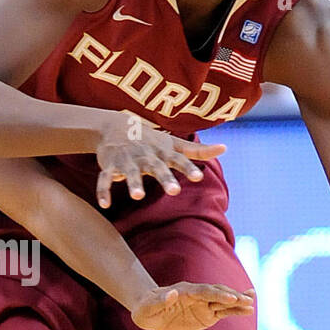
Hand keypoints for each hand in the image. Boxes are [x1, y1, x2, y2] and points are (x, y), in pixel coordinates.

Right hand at [96, 112, 224, 208]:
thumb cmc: (149, 139)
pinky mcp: (110, 166)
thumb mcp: (173, 144)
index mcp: (163, 152)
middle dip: (164, 178)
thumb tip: (225, 149)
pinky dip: (103, 191)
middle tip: (173, 192)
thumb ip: (197, 150)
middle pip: (157, 167)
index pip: (178, 160)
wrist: (114, 125)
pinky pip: (105, 179)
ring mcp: (128, 161)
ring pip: (131, 172)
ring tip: (137, 196)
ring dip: (134, 183)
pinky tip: (104, 205)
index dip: (188, 168)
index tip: (198, 178)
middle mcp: (147, 156)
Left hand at [130, 283, 254, 329]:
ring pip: (223, 301)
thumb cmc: (145, 310)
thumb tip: (172, 293)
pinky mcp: (207, 314)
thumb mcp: (147, 308)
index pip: (203, 291)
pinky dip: (236, 310)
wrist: (150, 313)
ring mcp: (203, 304)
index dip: (217, 294)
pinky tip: (248, 309)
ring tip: (252, 301)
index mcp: (184, 291)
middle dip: (232, 296)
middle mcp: (197, 295)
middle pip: (217, 293)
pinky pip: (224, 311)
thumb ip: (160, 301)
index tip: (230, 297)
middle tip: (247, 300)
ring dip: (238, 301)